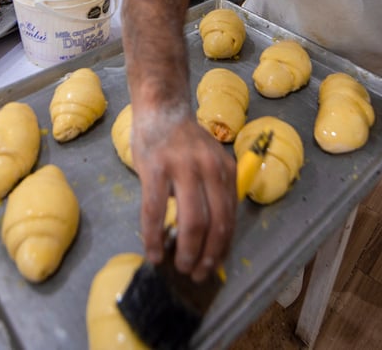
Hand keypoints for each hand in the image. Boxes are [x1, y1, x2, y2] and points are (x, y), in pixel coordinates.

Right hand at [131, 108, 235, 281]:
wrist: (162, 108)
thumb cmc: (184, 141)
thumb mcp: (210, 161)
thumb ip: (213, 191)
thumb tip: (210, 237)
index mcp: (225, 170)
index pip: (229, 217)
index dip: (223, 247)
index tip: (213, 266)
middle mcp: (209, 169)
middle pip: (214, 224)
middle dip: (207, 256)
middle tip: (196, 273)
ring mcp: (182, 167)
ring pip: (191, 221)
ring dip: (186, 251)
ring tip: (178, 266)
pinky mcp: (156, 168)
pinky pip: (155, 211)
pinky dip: (154, 237)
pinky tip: (152, 252)